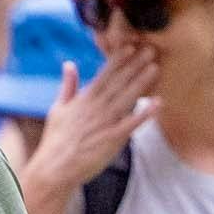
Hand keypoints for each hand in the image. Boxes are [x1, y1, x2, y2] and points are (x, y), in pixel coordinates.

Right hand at [35, 32, 158, 183]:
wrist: (55, 167)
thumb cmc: (56, 140)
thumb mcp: (58, 108)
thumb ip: (68, 85)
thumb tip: (69, 64)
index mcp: (84, 99)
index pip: (104, 75)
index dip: (118, 60)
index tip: (130, 46)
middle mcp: (95, 107)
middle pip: (118, 82)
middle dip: (134, 65)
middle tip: (150, 49)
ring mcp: (104, 123)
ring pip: (126, 98)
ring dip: (141, 82)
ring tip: (155, 67)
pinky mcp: (112, 139)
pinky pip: (131, 124)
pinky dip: (145, 113)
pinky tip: (158, 103)